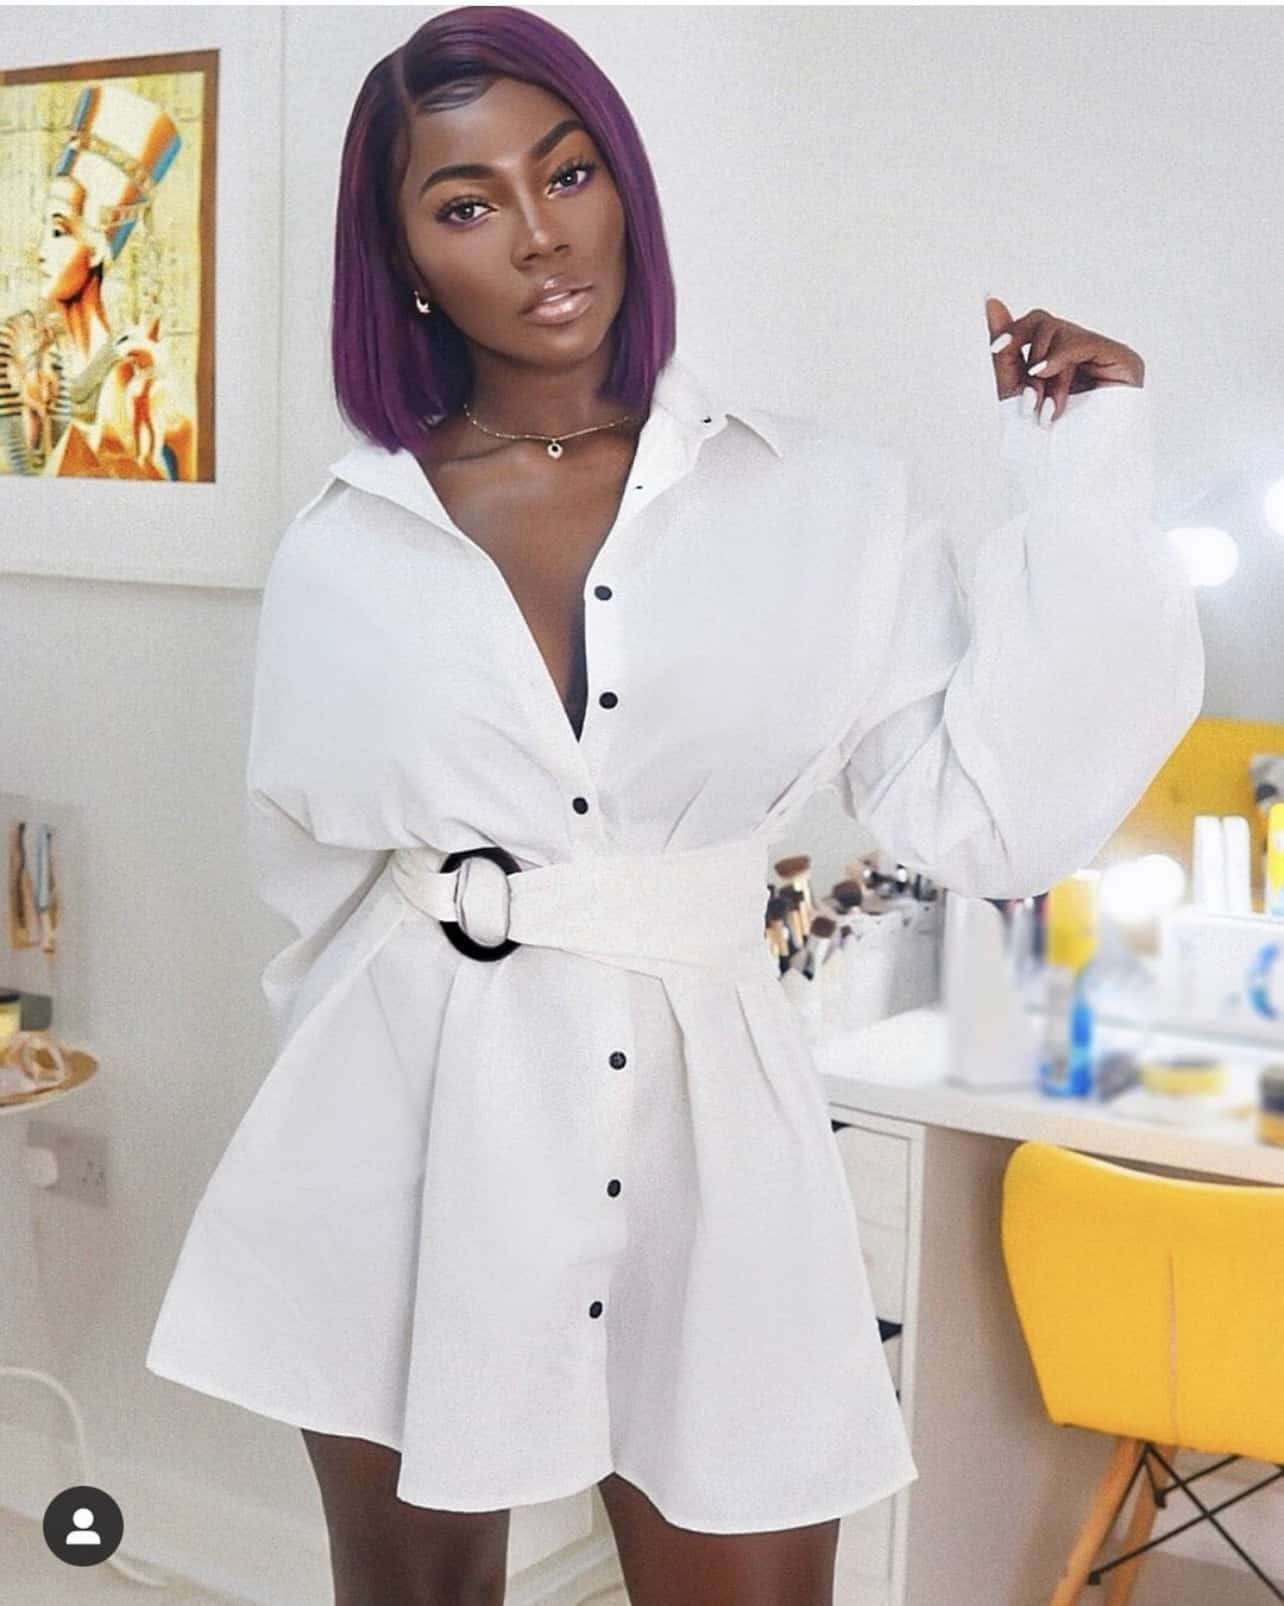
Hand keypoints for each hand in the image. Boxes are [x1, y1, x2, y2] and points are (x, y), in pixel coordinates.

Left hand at [984, 296, 1144, 425]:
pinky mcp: (1124, 360)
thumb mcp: (1017, 392)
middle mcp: (1081, 351)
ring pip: (1058, 333)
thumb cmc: (1049, 439)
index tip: (996, 348)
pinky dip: (1058, 359)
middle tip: (1022, 395)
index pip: (1032, 327)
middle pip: (1042, 321)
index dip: (1012, 333)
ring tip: (1045, 410)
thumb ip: (1006, 352)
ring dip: (1042, 373)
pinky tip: (1047, 377)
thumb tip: (991, 301)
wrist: (1080, 473)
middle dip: (1024, 353)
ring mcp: (1105, 354)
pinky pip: (1082, 342)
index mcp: (1057, 359)